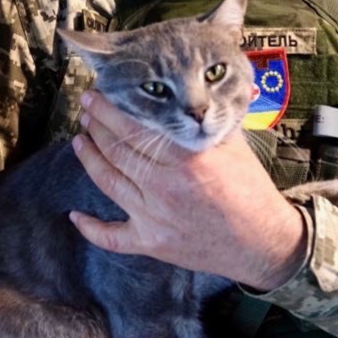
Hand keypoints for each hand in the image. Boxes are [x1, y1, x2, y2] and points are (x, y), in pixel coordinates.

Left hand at [70, 91, 306, 289]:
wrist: (262, 242)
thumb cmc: (250, 190)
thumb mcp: (232, 146)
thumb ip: (205, 122)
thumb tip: (185, 97)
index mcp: (185, 158)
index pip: (135, 128)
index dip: (109, 110)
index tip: (96, 95)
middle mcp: (164, 186)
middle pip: (116, 151)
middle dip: (95, 127)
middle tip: (86, 111)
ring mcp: (154, 216)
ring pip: (108, 182)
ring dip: (89, 159)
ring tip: (80, 141)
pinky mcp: (152, 242)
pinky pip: (112, 237)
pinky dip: (90, 228)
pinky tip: (75, 215)